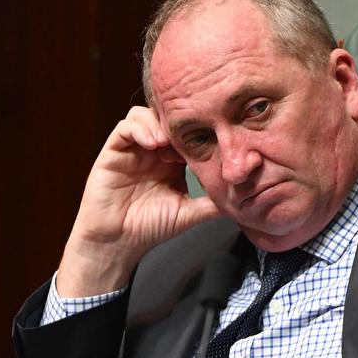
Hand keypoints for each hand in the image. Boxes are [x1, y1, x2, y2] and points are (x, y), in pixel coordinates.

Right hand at [57, 106, 220, 296]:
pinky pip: (125, 127)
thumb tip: (244, 200)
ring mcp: (133, 149)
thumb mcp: (190, 212)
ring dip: (159, 123)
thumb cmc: (151, 227)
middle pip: (166, 118)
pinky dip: (140, 128)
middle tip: (190, 135)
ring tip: (168, 143)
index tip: (211, 137)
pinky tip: (153, 144)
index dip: (199, 130)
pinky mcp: (113, 151)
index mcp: (172, 161)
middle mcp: (153, 151)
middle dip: (179, 123)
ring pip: (146, 115)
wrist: (119, 242)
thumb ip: (212, 203)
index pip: (186, 133)